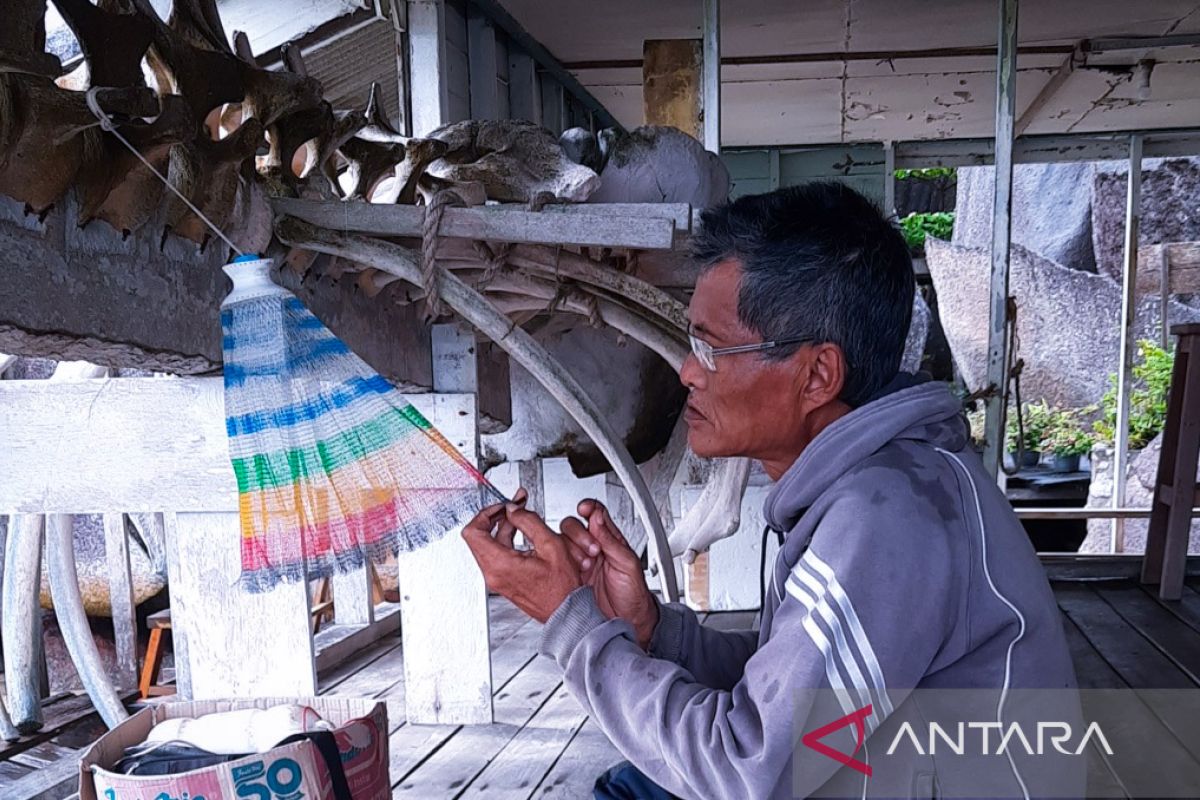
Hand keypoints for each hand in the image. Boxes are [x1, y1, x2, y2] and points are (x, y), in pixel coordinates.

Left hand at [461, 489, 581, 623]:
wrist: (565, 611)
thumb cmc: (561, 588)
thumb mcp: (551, 546)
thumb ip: (529, 522)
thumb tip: (513, 509)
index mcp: (500, 564)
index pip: (473, 531)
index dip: (486, 513)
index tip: (502, 506)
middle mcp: (493, 573)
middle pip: (479, 536)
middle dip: (497, 517)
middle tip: (515, 507)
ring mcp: (496, 579)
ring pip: (489, 544)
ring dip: (504, 528)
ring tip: (523, 518)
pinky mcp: (503, 581)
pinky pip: (497, 555)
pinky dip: (508, 540)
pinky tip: (525, 534)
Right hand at [560, 499, 658, 649]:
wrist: (627, 621)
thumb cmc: (633, 594)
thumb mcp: (628, 564)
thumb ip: (612, 540)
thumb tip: (598, 517)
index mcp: (610, 540)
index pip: (595, 514)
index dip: (588, 508)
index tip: (584, 509)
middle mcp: (593, 548)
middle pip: (573, 525)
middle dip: (578, 534)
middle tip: (591, 550)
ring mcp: (579, 562)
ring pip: (562, 543)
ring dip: (570, 551)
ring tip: (585, 566)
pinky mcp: (569, 577)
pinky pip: (557, 563)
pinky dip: (559, 563)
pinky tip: (570, 571)